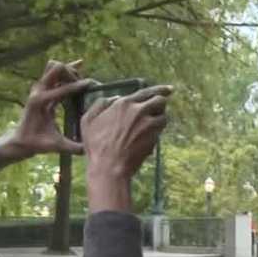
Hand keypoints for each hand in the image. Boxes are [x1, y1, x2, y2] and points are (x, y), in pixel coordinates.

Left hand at [0, 60, 93, 173]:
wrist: (20, 141)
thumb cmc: (37, 143)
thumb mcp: (56, 146)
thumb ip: (73, 147)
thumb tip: (92, 149)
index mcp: (40, 102)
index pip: (61, 88)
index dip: (77, 86)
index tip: (92, 84)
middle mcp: (38, 92)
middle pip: (55, 69)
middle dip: (71, 73)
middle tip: (85, 84)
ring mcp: (38, 89)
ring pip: (53, 68)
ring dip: (68, 70)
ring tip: (82, 79)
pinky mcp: (42, 90)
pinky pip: (53, 73)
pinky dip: (66, 71)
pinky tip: (79, 68)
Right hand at [81, 83, 171, 213]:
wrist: (109, 166)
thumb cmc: (96, 145)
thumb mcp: (88, 120)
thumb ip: (100, 104)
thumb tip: (114, 98)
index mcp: (123, 104)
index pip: (147, 92)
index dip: (160, 90)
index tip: (169, 90)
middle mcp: (139, 111)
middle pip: (161, 101)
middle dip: (161, 103)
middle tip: (156, 109)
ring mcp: (149, 124)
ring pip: (164, 116)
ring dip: (159, 119)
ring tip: (147, 126)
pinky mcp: (154, 138)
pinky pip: (161, 130)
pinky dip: (156, 131)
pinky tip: (145, 137)